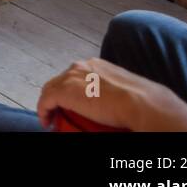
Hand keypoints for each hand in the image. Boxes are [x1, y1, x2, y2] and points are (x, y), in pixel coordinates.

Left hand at [36, 58, 186, 131]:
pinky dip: (44, 111)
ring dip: (49, 103)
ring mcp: (71, 77)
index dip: (69, 89)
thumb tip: (123, 104)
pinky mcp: (65, 91)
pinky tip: (47, 122)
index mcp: (95, 64)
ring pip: (50, 89)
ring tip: (51, 118)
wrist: (142, 104)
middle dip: (56, 94)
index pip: (74, 75)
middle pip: (59, 80)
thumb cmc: (142, 101)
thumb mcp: (126, 90)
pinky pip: (46, 100)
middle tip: (58, 111)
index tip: (70, 103)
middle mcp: (81, 66)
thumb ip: (117, 91)